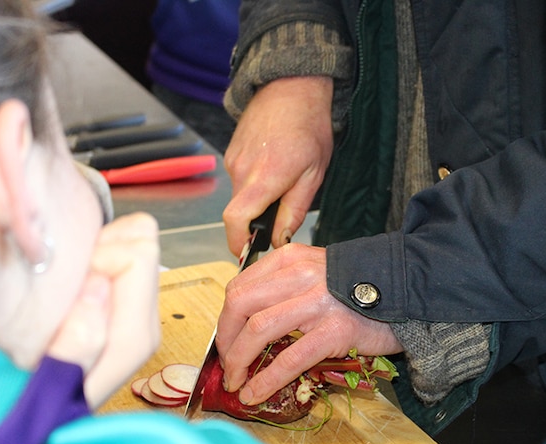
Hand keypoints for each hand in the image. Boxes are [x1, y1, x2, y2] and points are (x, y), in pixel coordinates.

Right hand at [47, 213, 160, 408]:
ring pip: (138, 242)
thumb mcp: (49, 376)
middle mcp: (146, 322)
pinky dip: (98, 252)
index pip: (139, 258)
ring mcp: (139, 311)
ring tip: (69, 278)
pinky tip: (73, 279)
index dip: (97, 257)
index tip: (66, 284)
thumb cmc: (36, 396)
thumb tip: (99, 286)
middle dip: (101, 248)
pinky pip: (125, 252)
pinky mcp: (127, 302)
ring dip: (100, 249)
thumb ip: (77, 340)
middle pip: (144, 243)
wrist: (36, 415)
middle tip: (67, 278)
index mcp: (135, 335)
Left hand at [216, 243, 402, 405]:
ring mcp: (317, 301)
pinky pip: (290, 358)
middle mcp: (299, 274)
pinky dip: (266, 379)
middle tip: (227, 364)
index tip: (226, 341)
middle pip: (240, 304)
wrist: (406, 290)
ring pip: (258, 329)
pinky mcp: (335, 329)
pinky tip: (256, 393)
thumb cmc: (358, 286)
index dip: (226, 320)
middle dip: (225, 340)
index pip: (240, 287)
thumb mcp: (315, 273)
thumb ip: (284, 288)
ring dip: (239, 360)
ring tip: (236, 381)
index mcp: (290, 259)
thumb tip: (248, 325)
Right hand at [222, 76, 333, 254]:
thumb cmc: (309, 126)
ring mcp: (233, 160)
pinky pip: (239, 180)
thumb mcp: (314, 174)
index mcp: (265, 177)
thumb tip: (280, 238)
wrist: (291, 88)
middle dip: (255, 223)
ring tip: (282, 183)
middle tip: (279, 217)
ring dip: (257, 201)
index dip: (237, 243)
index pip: (235, 220)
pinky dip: (254, 185)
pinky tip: (273, 169)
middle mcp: (242, 169)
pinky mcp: (231, 153)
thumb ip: (294, 210)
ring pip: (239, 197)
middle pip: (237, 213)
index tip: (246, 253)